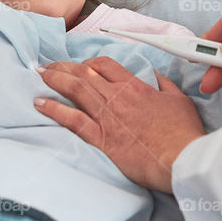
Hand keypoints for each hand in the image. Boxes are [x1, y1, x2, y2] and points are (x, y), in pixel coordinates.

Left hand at [33, 56, 205, 191]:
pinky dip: (53, 109)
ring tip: (39, 75)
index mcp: (134, 86)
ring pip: (74, 90)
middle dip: (62, 67)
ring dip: (53, 80)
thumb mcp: (179, 101)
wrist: (179, 158)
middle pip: (83, 74)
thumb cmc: (181, 132)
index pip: (104, 65)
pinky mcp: (101, 138)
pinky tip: (39, 103)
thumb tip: (155, 77)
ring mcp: (107, 117)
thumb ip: (164, 86)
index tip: (81, 66)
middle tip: (48, 66)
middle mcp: (116, 97)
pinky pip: (72, 120)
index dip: (88, 62)